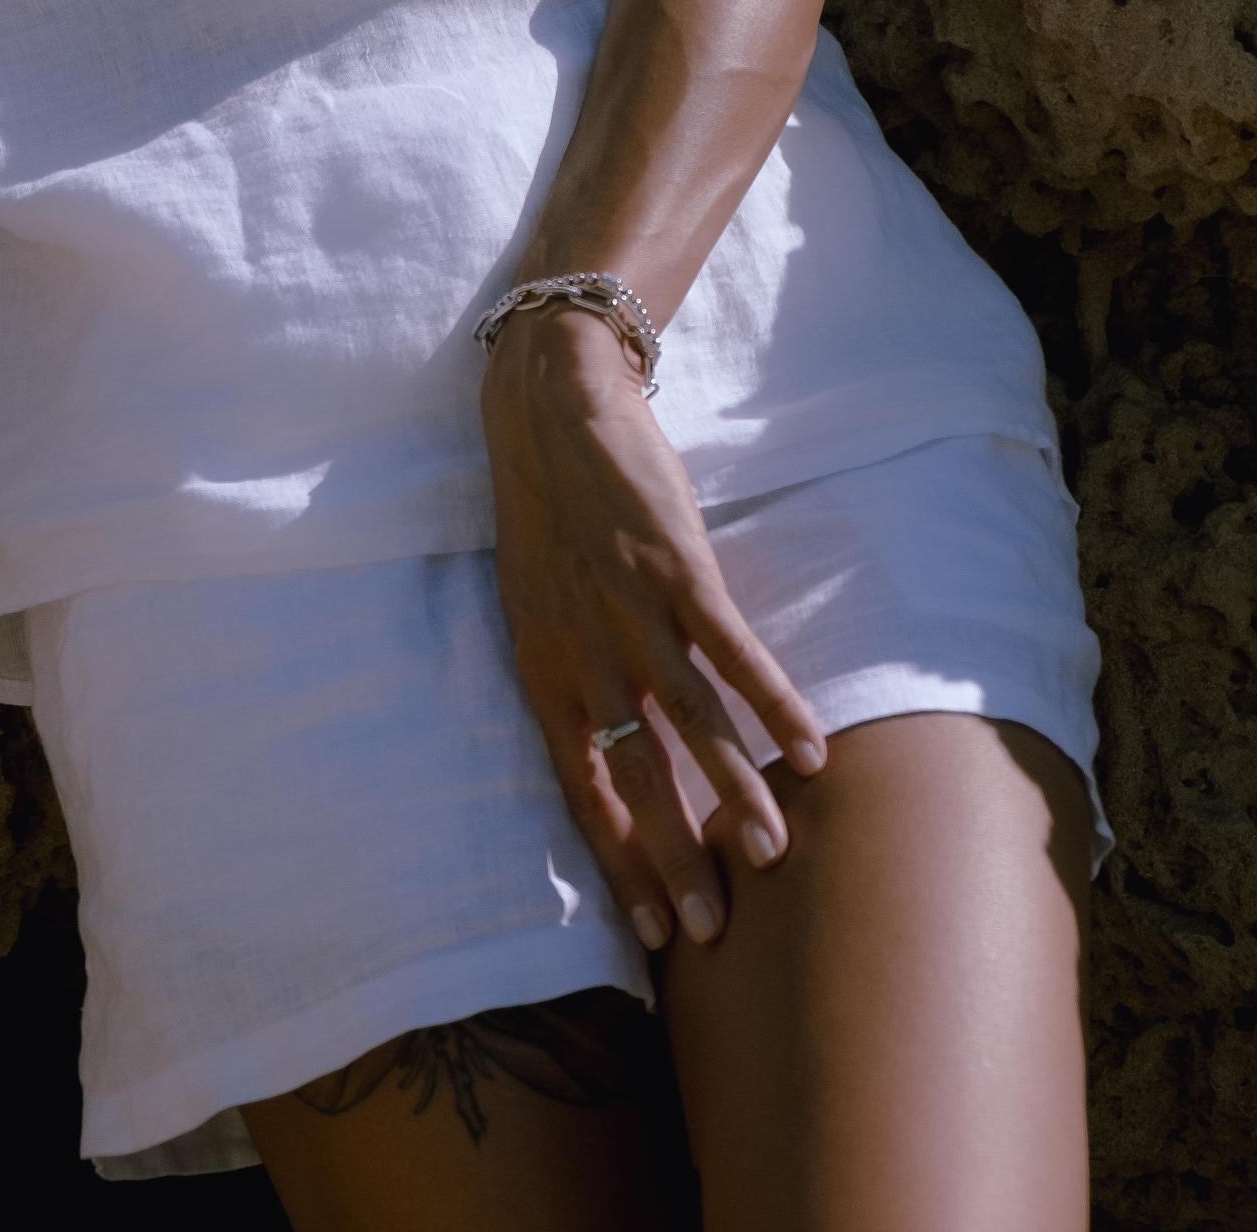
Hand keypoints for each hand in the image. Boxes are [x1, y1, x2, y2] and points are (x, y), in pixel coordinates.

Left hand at [479, 306, 827, 954]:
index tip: (651, 933)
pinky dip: (772, 701)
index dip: (617, 862)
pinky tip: (811, 746)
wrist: (550, 410)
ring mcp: (631, 611)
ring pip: (690, 723)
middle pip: (635, 775)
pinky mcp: (676, 568)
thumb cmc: (545, 517)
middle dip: (675, 857)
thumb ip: (568, 678)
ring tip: (773, 852)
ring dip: (735, 790)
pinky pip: (731, 650)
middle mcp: (583, 654)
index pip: (582, 790)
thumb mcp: (533, 610)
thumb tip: (610, 749)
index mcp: (542, 671)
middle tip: (714, 927)